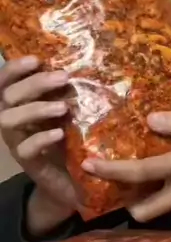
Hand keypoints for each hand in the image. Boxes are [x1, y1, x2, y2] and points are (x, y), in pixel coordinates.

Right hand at [0, 56, 78, 233]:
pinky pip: (25, 149)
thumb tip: (91, 64)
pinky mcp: (28, 163)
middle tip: (63, 77)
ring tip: (63, 107)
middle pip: (8, 96)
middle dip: (34, 84)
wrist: (77, 182)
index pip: (7, 81)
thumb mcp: (72, 112)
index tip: (36, 59)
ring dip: (35, 109)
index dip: (15, 68)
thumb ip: (70, 92)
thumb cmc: (74, 139)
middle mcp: (13, 120)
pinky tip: (59, 134)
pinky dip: (41, 138)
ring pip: (9, 120)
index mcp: (20, 104)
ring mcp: (17, 142)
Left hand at [82, 102, 170, 220]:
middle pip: (144, 209)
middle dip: (122, 197)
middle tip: (109, 177)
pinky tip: (162, 170)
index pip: (143, 172)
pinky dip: (160, 190)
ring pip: (157, 207)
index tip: (89, 164)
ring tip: (131, 171)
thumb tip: (151, 120)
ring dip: (140, 195)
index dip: (113, 170)